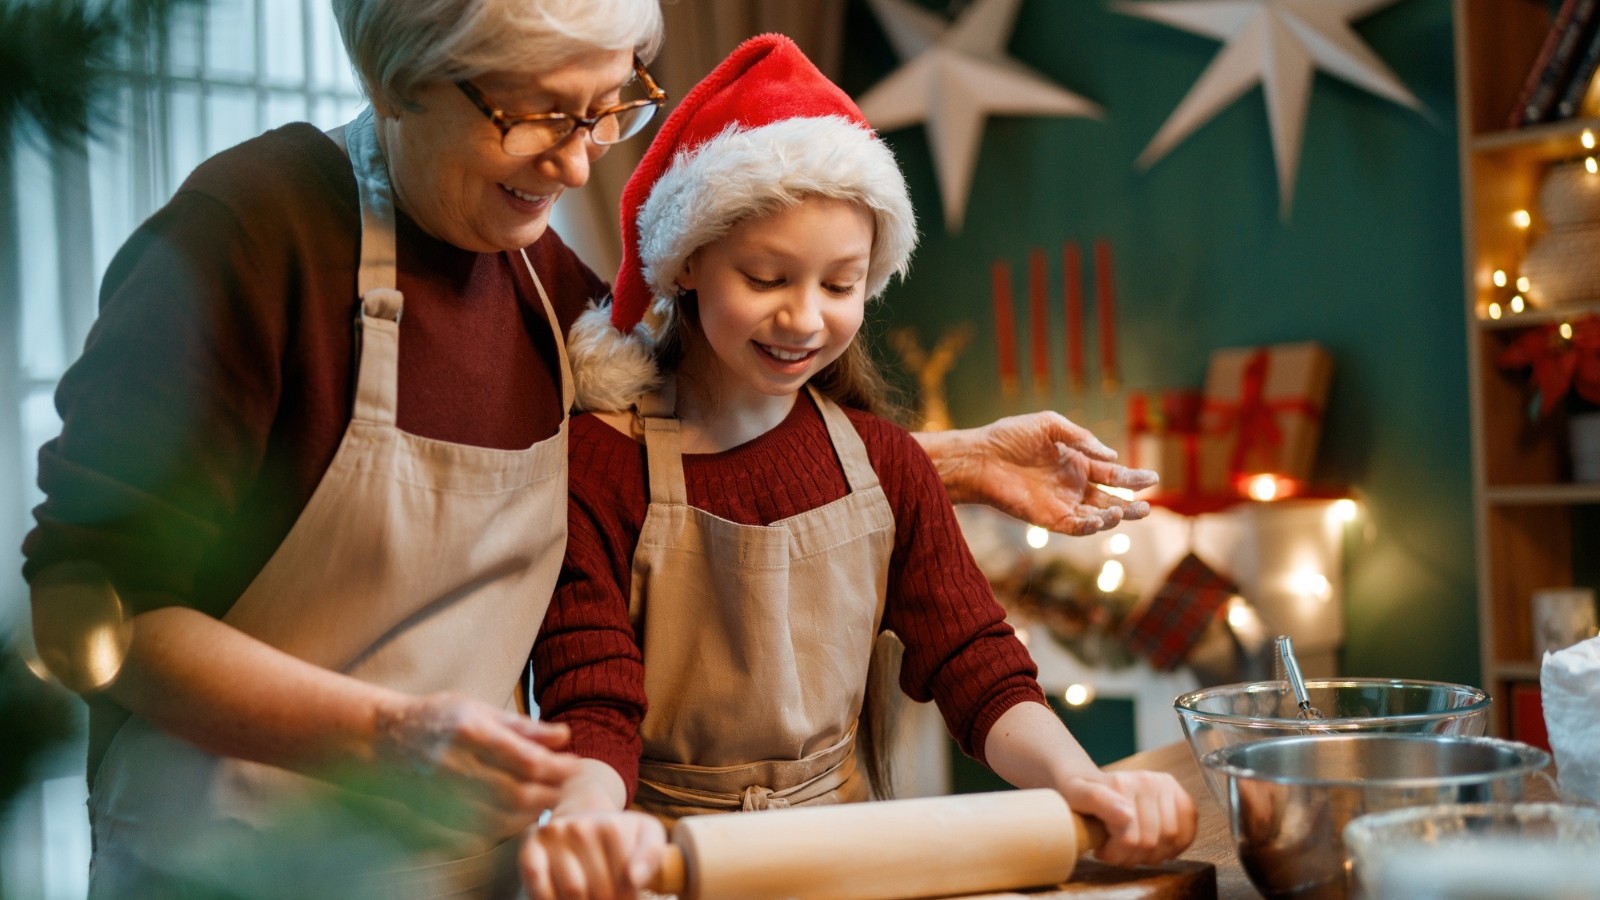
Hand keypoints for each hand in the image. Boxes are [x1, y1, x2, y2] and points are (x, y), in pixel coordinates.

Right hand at [368, 691, 581, 838]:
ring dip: (533, 813)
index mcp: (470, 733)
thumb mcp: (479, 709)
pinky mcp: (437, 817)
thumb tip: (563, 735)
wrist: (383, 740)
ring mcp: (445, 796)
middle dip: (551, 793)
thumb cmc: (437, 718)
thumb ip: (523, 726)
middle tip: (565, 785)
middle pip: (519, 794)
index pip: (527, 761)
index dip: (558, 768)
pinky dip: (508, 826)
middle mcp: (457, 767)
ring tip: (546, 798)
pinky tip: (518, 813)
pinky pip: (483, 832)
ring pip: (504, 819)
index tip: (574, 764)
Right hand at [521, 810, 666, 899]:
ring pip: (573, 892)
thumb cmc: (617, 839)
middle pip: (600, 892)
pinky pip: (538, 885)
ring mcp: (553, 836)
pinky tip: (563, 899)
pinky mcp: (529, 847)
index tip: (627, 897)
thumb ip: (652, 855)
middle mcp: (580, 826)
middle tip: (608, 898)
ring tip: (589, 898)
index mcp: (612, 827)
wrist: (581, 821)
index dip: (629, 898)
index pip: (626, 882)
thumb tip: (635, 878)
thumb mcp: (646, 837)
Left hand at [922, 411, 1157, 535]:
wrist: (980, 457)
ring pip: (1097, 516)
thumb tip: (1112, 456)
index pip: (1113, 473)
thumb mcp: (1050, 426)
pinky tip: (1100, 521)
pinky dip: (1090, 527)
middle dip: (1131, 504)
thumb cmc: (1010, 436)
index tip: (1153, 478)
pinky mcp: (1047, 518)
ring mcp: (1062, 503)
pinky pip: (1075, 527)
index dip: (1133, 478)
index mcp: (1077, 462)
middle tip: (1148, 506)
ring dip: (1114, 517)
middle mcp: (1073, 485)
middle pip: (1111, 499)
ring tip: (1126, 511)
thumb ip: (1082, 439)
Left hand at [1055, 769, 1196, 867]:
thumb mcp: (1075, 797)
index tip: (1102, 850)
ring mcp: (1165, 785)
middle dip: (1132, 856)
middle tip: (1118, 852)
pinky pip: (1189, 828)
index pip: (1130, 839)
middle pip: (1150, 842)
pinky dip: (1176, 845)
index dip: (1116, 854)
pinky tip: (1158, 847)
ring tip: (1134, 849)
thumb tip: (1127, 815)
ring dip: (1153, 854)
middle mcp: (1147, 781)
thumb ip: (1095, 800)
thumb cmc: (1079, 794)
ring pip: (1170, 839)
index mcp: (1122, 784)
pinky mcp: (1179, 794)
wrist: (1086, 779)